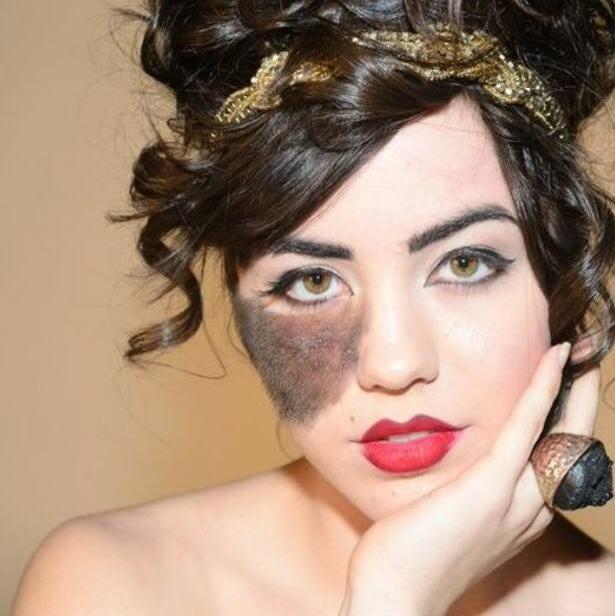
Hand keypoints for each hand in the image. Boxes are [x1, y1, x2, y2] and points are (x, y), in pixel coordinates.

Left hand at [341, 342, 600, 615]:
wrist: (394, 598)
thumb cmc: (410, 558)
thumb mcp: (447, 521)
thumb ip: (463, 496)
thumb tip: (454, 472)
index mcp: (518, 518)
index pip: (553, 463)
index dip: (563, 425)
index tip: (563, 389)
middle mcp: (528, 511)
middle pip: (569, 447)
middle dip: (579, 403)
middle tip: (584, 362)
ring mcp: (513, 501)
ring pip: (560, 435)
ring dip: (571, 390)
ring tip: (575, 353)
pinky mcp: (490, 488)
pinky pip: (525, 429)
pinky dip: (542, 391)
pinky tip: (551, 360)